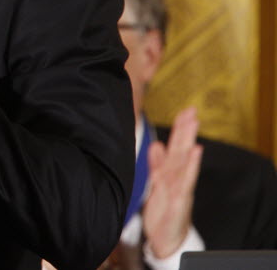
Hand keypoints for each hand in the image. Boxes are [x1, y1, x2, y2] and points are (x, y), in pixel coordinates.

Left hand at [142, 106, 202, 258]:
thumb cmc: (163, 210)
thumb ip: (156, 164)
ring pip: (183, 161)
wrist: (166, 238)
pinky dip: (190, 167)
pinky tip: (195, 153)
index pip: (175, 147)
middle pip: (181, 149)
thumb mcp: (156, 185)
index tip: (185, 112)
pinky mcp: (180, 200)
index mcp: (170, 173)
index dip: (180, 129)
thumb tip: (155, 145)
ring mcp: (180, 187)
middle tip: (191, 111)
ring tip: (193, 124)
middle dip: (186, 130)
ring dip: (188, 142)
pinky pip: (184, 181)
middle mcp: (177, 177)